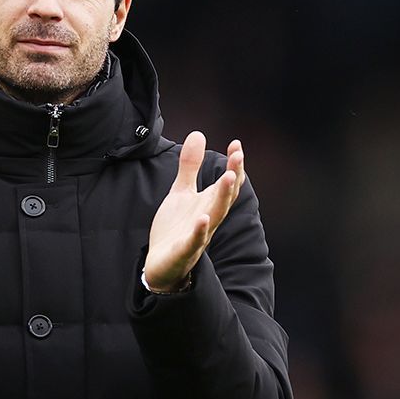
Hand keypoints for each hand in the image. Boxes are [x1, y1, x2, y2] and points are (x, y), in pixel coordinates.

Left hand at [145, 131, 243, 291]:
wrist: (161, 264)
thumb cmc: (175, 227)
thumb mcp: (180, 192)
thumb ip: (190, 166)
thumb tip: (198, 134)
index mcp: (208, 203)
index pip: (227, 183)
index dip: (234, 164)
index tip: (237, 144)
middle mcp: (208, 218)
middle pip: (225, 197)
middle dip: (232, 176)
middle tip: (238, 155)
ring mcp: (198, 235)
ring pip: (215, 216)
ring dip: (222, 198)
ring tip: (228, 178)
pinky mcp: (184, 250)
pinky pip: (194, 241)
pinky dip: (200, 231)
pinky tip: (203, 218)